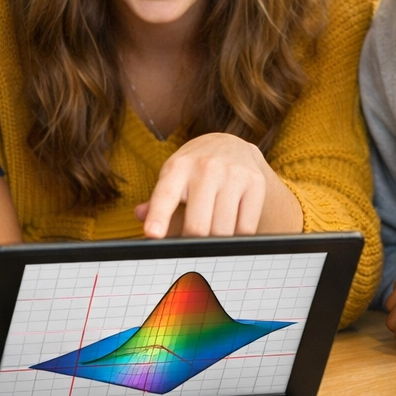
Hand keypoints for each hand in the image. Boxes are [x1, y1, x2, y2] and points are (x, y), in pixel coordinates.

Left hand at [136, 133, 282, 237]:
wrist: (231, 146)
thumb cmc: (194, 170)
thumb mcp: (172, 178)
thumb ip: (157, 202)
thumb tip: (140, 215)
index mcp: (178, 167)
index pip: (166, 195)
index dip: (159, 216)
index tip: (153, 234)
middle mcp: (206, 167)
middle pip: (198, 226)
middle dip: (192, 244)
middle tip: (190, 250)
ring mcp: (233, 174)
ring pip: (223, 231)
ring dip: (216, 243)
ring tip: (211, 236)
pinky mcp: (255, 183)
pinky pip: (246, 228)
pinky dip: (236, 239)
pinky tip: (231, 229)